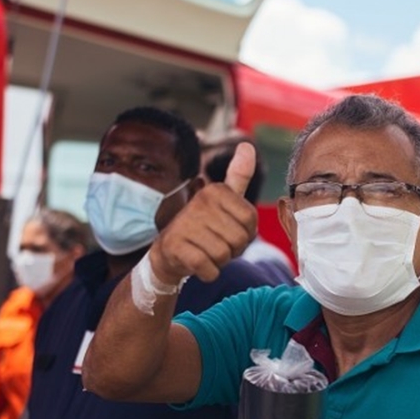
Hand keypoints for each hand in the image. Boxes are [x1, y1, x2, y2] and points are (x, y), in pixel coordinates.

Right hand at [152, 141, 256, 283]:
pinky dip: (208, 273)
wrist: (167, 253)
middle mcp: (200, 202)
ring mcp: (185, 224)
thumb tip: (247, 145)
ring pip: (224, 255)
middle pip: (240, 240)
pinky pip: (209, 269)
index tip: (228, 231)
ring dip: (220, 262)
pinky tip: (198, 264)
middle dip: (233, 250)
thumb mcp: (221, 200)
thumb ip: (238, 176)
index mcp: (215, 190)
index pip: (251, 221)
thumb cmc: (202, 227)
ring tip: (205, 252)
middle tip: (215, 244)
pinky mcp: (175, 247)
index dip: (246, 234)